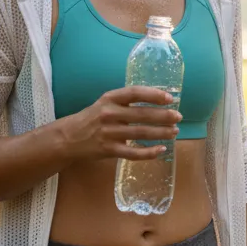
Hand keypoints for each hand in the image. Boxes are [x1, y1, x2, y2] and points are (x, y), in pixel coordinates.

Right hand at [58, 86, 179, 161]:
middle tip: (178, 117)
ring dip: (160, 133)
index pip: (134, 93)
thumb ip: (126, 102)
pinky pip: (133, 153)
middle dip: (163, 116)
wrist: (68, 138)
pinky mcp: (109, 150)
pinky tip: (161, 150)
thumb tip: (157, 101)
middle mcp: (109, 114)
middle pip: (141, 114)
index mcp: (109, 99)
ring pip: (140, 133)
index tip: (170, 98)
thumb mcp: (105, 103)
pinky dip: (148, 152)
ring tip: (174, 132)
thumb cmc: (92, 118)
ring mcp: (109, 133)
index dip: (153, 95)